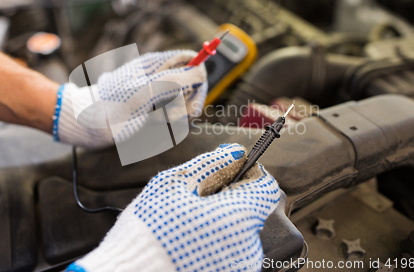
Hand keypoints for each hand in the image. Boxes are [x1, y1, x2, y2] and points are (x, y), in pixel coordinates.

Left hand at [53, 50, 206, 147]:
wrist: (88, 124)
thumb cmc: (114, 106)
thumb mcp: (148, 91)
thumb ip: (177, 80)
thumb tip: (201, 72)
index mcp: (158, 64)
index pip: (191, 60)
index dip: (198, 75)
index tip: (194, 94)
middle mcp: (159, 76)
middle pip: (193, 84)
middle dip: (188, 101)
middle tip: (176, 115)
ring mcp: (157, 93)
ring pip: (184, 102)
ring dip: (176, 114)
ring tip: (156, 118)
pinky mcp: (153, 109)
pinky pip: (172, 115)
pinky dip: (166, 122)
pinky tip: (151, 123)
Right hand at [66, 143, 279, 271]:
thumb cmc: (149, 230)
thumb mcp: (176, 185)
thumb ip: (213, 164)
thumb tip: (236, 153)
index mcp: (239, 217)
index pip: (265, 186)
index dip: (248, 172)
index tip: (229, 170)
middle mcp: (248, 246)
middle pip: (250, 209)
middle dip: (228, 197)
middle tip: (195, 198)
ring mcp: (239, 266)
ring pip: (238, 230)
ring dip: (219, 220)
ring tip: (187, 222)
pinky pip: (228, 251)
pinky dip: (213, 241)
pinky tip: (188, 240)